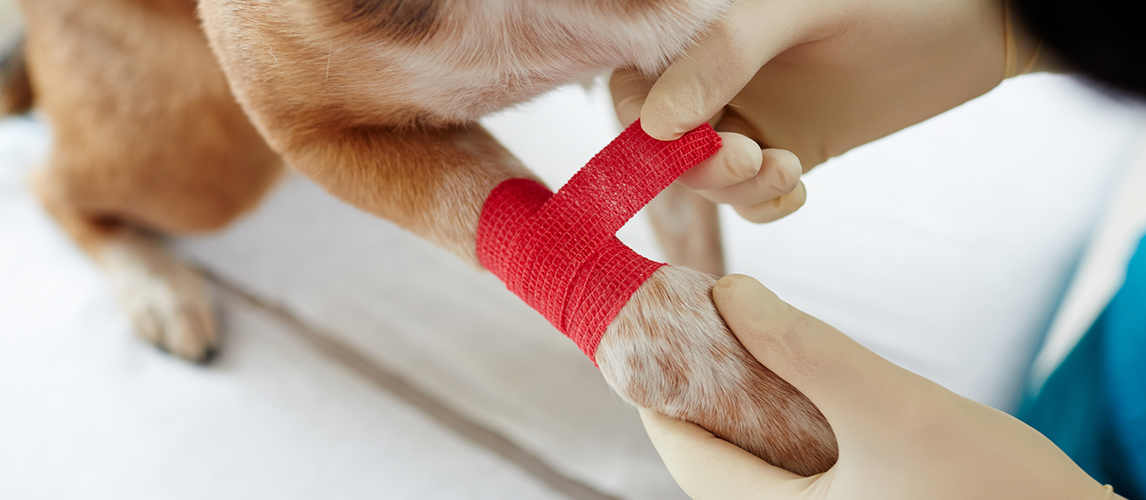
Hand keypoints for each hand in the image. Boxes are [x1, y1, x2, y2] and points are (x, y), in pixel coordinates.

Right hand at [612, 0, 1042, 222]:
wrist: (976, 25)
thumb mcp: (798, 11)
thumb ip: (722, 56)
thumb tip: (651, 124)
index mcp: (703, 33)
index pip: (632, 86)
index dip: (637, 123)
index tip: (675, 141)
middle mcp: (719, 79)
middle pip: (663, 144)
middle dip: (695, 166)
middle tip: (748, 158)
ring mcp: (755, 117)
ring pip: (707, 178)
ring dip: (735, 188)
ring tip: (784, 167)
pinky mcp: (792, 149)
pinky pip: (754, 198)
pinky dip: (766, 204)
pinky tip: (799, 182)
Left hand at [639, 274, 1122, 499]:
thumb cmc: (992, 489)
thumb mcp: (890, 408)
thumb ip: (805, 350)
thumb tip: (730, 293)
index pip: (685, 453)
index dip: (658, 388)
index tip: (650, 325)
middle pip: (714, 451)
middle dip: (703, 384)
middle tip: (699, 318)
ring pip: (754, 451)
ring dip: (745, 393)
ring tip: (740, 334)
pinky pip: (792, 457)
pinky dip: (784, 411)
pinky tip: (796, 374)